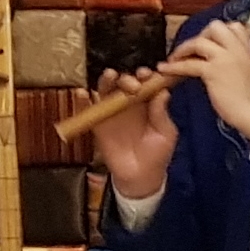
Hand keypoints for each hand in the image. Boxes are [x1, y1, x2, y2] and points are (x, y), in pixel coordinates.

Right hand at [88, 69, 179, 199]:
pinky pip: (89, 109)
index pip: (145, 84)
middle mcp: (129, 104)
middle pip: (124, 83)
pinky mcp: (98, 123)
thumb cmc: (157, 154)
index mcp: (147, 104)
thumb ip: (161, 113)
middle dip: (128, 78)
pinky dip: (83, 100)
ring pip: (106, 90)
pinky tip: (83, 93)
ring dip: (107, 81)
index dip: (145, 76)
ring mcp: (112, 112)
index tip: (147, 75)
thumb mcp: (166, 133)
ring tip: (110, 76)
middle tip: (133, 84)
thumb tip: (163, 92)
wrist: (142, 176)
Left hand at [158, 20, 249, 141]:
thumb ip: (238, 59)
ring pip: (199, 41)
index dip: (219, 32)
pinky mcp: (213, 71)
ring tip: (175, 58)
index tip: (211, 42)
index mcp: (247, 51)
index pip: (234, 27)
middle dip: (200, 35)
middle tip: (193, 49)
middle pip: (215, 27)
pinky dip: (174, 66)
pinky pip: (188, 63)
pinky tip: (165, 70)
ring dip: (183, 49)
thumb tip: (222, 55)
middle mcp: (238, 51)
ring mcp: (225, 59)